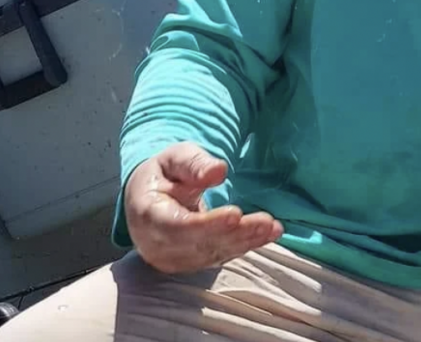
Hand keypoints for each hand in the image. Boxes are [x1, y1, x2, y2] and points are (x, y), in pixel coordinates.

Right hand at [124, 141, 282, 273]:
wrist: (151, 198)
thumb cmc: (164, 174)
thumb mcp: (174, 158)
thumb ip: (193, 163)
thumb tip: (218, 171)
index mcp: (148, 215)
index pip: (177, 227)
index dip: (207, 224)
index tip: (235, 214)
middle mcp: (157, 244)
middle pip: (200, 245)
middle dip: (235, 234)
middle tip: (265, 222)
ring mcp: (174, 258)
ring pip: (213, 254)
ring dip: (245, 242)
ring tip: (272, 228)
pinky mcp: (191, 262)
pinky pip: (220, 256)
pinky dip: (246, 245)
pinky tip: (268, 234)